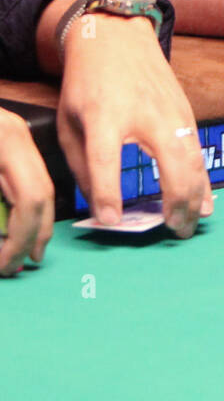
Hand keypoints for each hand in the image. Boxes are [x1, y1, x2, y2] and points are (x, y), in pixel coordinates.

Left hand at [0, 108, 54, 274]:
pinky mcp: (6, 138)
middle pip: (42, 193)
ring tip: (15, 253)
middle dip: (31, 235)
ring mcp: (14, 133)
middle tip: (17, 266)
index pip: (31, 198)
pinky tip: (8, 225)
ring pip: (37, 186)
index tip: (4, 266)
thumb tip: (0, 243)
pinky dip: (16, 205)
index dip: (20, 239)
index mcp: (5, 142)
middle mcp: (17, 135)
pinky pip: (22, 177)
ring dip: (28, 223)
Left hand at [56, 16, 212, 236]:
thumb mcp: (69, 121)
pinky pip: (199, 152)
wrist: (117, 38)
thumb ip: (82, 166)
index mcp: (105, 115)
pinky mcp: (186, 112)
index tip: (112, 221)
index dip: (109, 193)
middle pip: (170, 162)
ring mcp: (172, 112)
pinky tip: (205, 202)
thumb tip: (100, 206)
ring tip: (189, 225)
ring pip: (193, 159)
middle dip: (175, 201)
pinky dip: (203, 180)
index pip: (105, 159)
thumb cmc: (88, 83)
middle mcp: (145, 113)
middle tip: (173, 231)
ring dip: (195, 196)